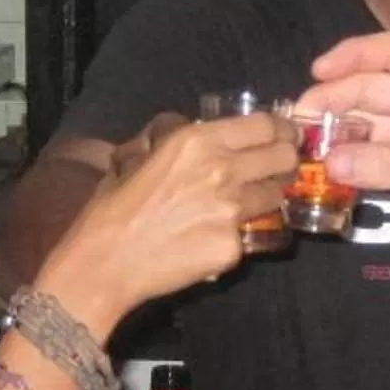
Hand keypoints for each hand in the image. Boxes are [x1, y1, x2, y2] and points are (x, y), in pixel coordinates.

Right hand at [40, 114, 295, 334]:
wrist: (104, 263)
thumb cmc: (112, 208)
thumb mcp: (136, 156)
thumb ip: (171, 137)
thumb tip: (190, 127)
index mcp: (198, 141)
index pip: (267, 126)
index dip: (283, 131)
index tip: (284, 137)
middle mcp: (223, 170)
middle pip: (284, 158)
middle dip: (286, 163)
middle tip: (275, 171)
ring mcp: (232, 211)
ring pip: (276, 198)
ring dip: (265, 200)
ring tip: (240, 209)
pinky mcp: (234, 247)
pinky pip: (251, 235)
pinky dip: (239, 237)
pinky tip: (212, 241)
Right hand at [304, 32, 389, 294]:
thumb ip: (389, 164)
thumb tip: (331, 159)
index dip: (356, 55)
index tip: (318, 71)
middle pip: (375, 91)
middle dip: (337, 100)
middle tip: (299, 121)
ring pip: (371, 128)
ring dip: (340, 134)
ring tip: (305, 146)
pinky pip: (375, 163)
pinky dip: (351, 165)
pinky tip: (327, 170)